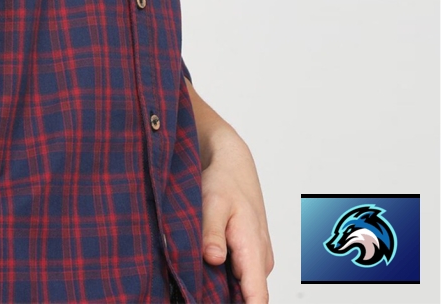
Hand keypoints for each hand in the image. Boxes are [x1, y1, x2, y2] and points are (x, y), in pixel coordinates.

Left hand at [185, 80, 273, 303]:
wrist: (232, 162)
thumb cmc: (224, 180)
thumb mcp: (212, 202)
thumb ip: (212, 231)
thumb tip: (213, 258)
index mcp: (254, 248)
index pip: (257, 297)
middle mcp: (260, 258)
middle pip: (246, 296)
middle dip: (222, 298)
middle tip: (193, 290)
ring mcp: (254, 257)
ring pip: (239, 286)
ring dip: (219, 286)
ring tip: (193, 277)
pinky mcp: (247, 254)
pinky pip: (236, 275)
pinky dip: (220, 274)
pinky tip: (201, 267)